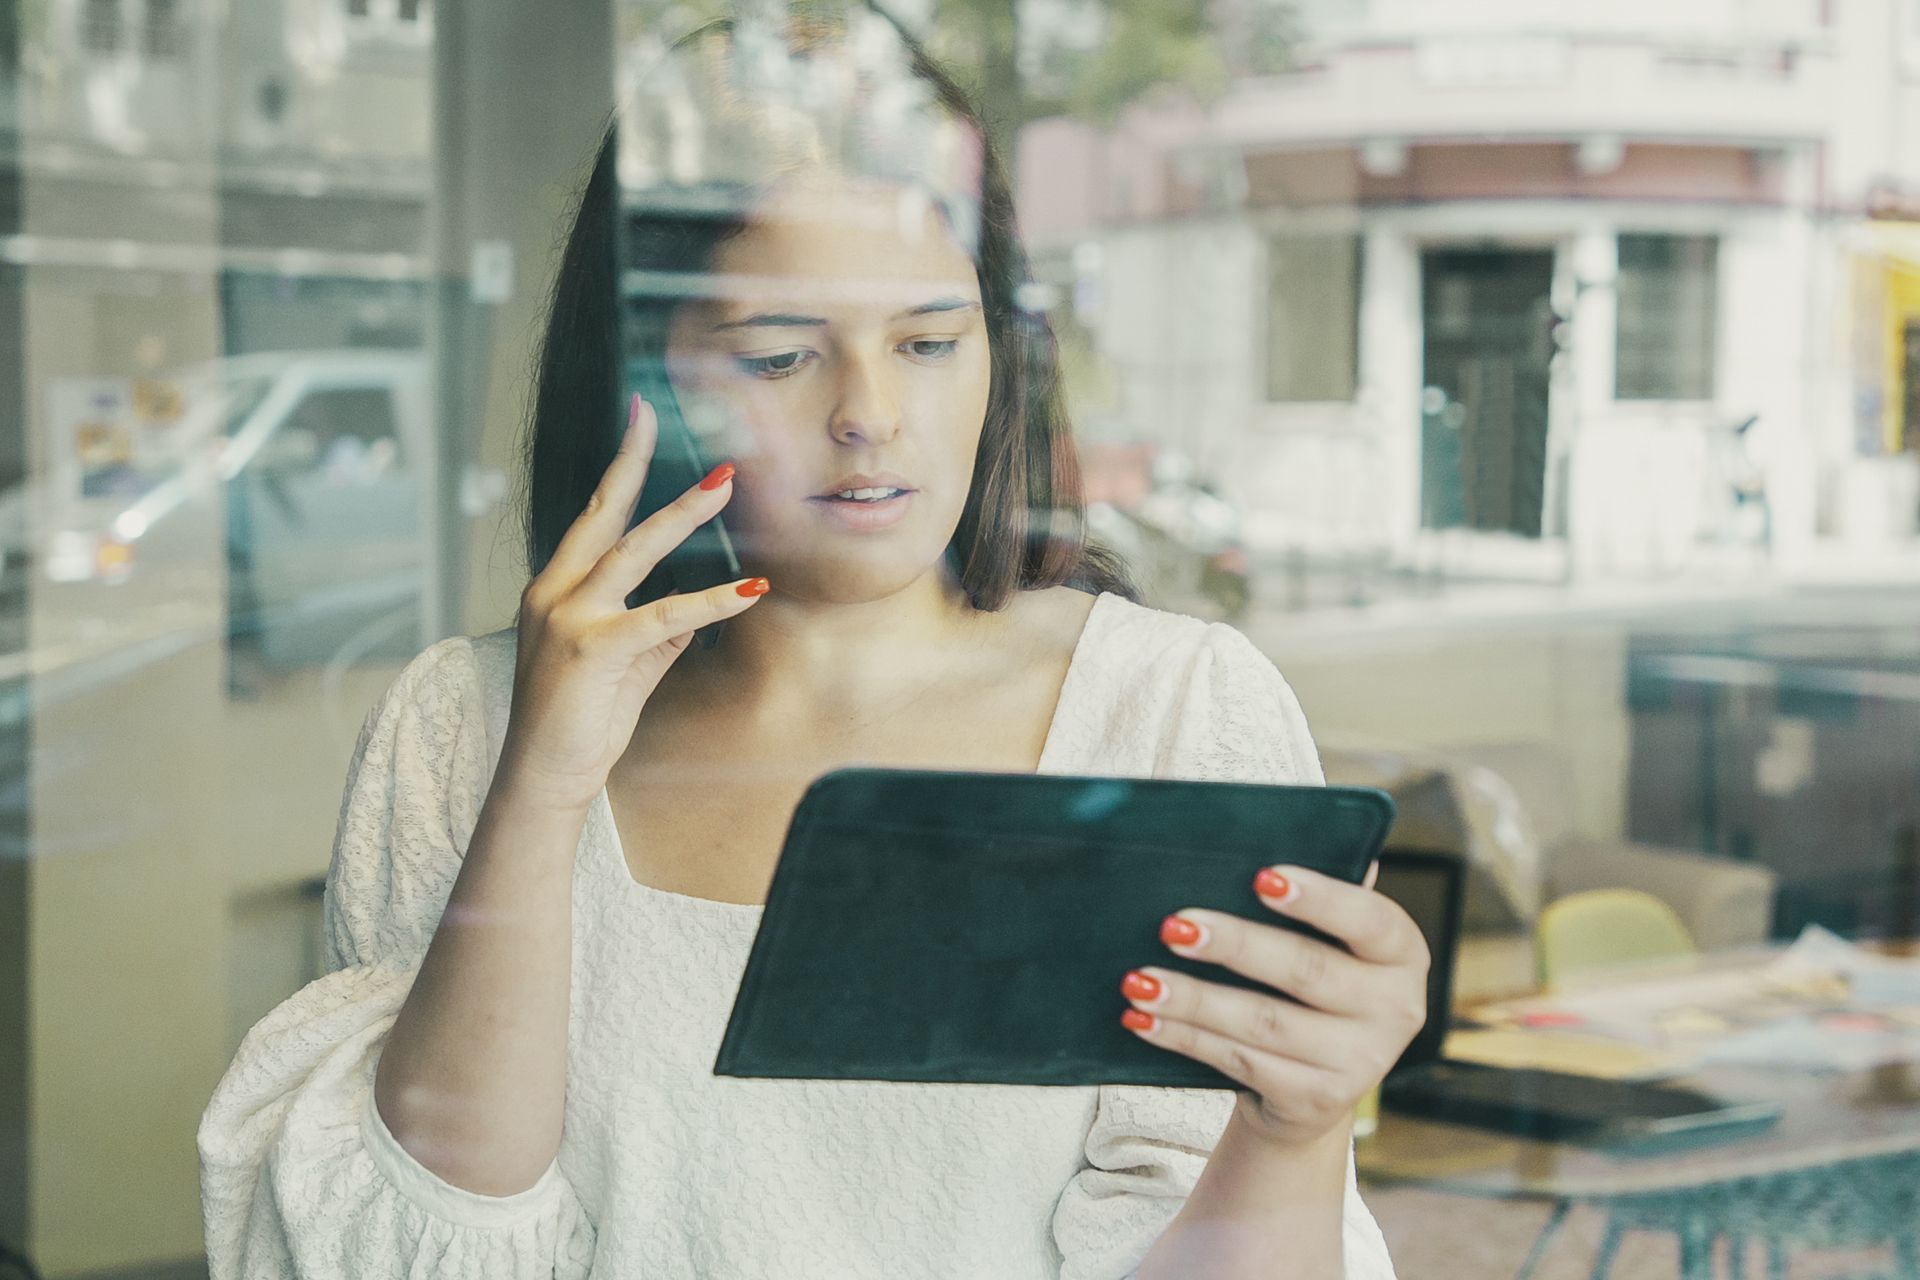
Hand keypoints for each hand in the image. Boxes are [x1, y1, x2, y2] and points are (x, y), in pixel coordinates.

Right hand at [499, 394, 768, 812]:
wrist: (544, 778)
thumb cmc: (580, 722)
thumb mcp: (627, 665)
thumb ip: (658, 631)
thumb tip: (695, 605)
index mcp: (557, 589)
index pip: (593, 517)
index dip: (620, 469)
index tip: (639, 420)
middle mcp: (555, 593)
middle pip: (603, 513)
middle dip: (634, 462)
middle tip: (658, 414)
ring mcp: (568, 617)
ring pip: (633, 551)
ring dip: (682, 515)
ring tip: (723, 485)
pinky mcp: (592, 649)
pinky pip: (663, 615)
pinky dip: (712, 600)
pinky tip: (749, 588)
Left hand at [1118, 864, 1428, 1148]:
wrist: (1309, 1090)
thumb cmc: (1307, 988)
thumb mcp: (1326, 943)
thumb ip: (1312, 896)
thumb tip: (1283, 827)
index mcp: (1402, 953)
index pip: (1370, 919)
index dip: (1319, 898)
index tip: (1262, 877)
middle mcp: (1396, 1009)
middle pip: (1306, 970)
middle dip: (1234, 946)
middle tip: (1173, 925)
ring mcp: (1361, 1063)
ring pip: (1263, 1022)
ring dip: (1194, 999)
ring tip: (1140, 979)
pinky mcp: (1316, 1102)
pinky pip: (1239, 1062)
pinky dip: (1185, 1038)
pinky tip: (1143, 1019)